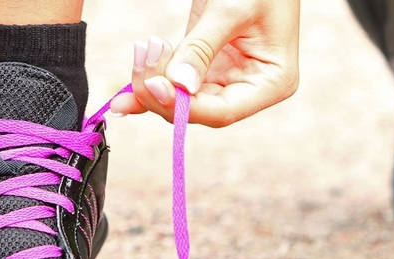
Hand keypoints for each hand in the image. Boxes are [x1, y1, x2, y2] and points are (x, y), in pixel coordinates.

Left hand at [110, 0, 300, 127]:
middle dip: (162, 91)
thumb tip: (178, 86)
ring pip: (181, 99)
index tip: (153, 85)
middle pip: (197, 109)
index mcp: (270, 82)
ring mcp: (225, 76)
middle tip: (142, 59)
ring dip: (152, 82)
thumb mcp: (230, 10)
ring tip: (142, 50)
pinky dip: (152, 84)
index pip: (222, 111)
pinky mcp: (203, 63)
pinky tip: (123, 98)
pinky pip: (176, 82)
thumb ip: (202, 49)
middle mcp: (248, 87)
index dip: (185, 106)